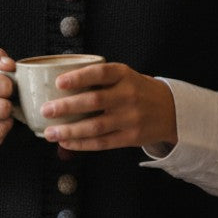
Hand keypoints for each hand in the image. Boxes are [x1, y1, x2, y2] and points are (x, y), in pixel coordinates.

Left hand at [40, 61, 177, 151]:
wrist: (172, 110)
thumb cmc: (138, 91)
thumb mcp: (125, 76)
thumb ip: (99, 79)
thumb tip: (58, 85)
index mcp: (125, 75)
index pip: (100, 73)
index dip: (79, 77)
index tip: (59, 82)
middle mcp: (128, 95)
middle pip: (94, 101)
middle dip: (67, 106)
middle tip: (46, 110)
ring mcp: (131, 118)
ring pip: (96, 126)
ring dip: (70, 130)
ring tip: (49, 132)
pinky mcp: (132, 137)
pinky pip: (103, 143)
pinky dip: (82, 144)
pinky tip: (66, 142)